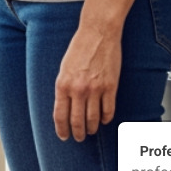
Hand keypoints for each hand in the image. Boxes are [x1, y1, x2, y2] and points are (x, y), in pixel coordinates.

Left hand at [53, 23, 121, 140]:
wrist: (97, 33)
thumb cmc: (79, 48)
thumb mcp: (64, 68)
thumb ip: (64, 87)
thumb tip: (65, 106)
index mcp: (62, 84)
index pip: (60, 115)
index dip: (61, 129)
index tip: (63, 136)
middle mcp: (78, 89)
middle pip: (77, 121)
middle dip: (77, 133)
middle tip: (78, 137)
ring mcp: (95, 89)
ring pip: (93, 119)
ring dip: (91, 128)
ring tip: (90, 131)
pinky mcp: (110, 87)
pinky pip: (108, 110)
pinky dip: (105, 118)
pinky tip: (103, 120)